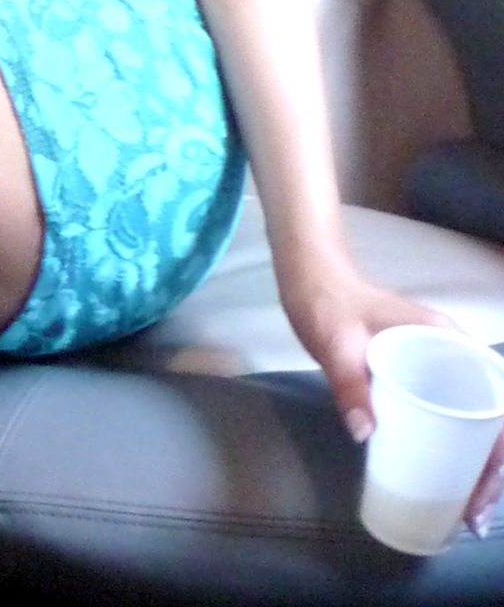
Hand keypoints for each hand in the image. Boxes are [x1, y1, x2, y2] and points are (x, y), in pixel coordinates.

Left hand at [276, 239, 503, 527]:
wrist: (310, 281)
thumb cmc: (328, 304)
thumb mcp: (336, 344)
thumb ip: (350, 384)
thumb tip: (365, 433)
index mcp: (449, 341)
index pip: (497, 401)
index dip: (499, 448)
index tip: (485, 484)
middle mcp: (454, 357)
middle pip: (491, 421)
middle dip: (490, 471)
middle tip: (473, 514)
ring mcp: (439, 369)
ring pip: (474, 424)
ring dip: (476, 468)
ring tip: (466, 511)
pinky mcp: (420, 380)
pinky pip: (450, 419)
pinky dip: (454, 453)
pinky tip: (445, 483)